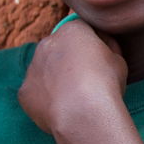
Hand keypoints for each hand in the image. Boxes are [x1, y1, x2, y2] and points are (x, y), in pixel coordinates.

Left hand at [19, 20, 127, 134]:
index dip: (95, 44)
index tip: (104, 59)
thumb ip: (107, 48)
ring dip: (57, 78)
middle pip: (60, 48)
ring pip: (46, 70)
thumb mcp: (119, 60)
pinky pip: (37, 92)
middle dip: (71, 59)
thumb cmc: (106, 85)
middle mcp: (46, 44)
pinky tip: (63, 109)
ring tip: (76, 98)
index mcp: (71, 30)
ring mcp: (32, 68)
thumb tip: (102, 48)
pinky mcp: (24, 91)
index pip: (84, 29)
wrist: (84, 114)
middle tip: (89, 80)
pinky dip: (47, 99)